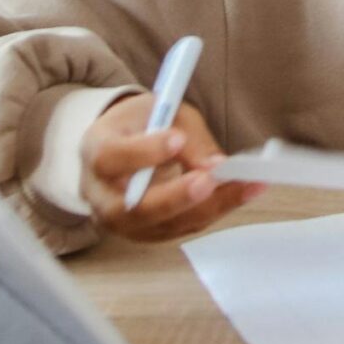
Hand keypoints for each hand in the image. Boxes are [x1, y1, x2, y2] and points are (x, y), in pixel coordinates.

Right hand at [80, 96, 262, 242]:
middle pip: (132, 208)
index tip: (176, 139)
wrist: (125, 143)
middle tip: (210, 180)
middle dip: (175, 197)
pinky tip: (242, 192)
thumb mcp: (160, 111)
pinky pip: (181, 227)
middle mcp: (101, 195)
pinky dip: (214, 210)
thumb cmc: (141, 124)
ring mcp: (122, 222)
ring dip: (208, 206)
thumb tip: (215, 166)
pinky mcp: (148, 232)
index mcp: (97, 151)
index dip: (143, 152)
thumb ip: (185, 136)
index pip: (110, 158)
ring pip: (163, 225)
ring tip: (246, 184)